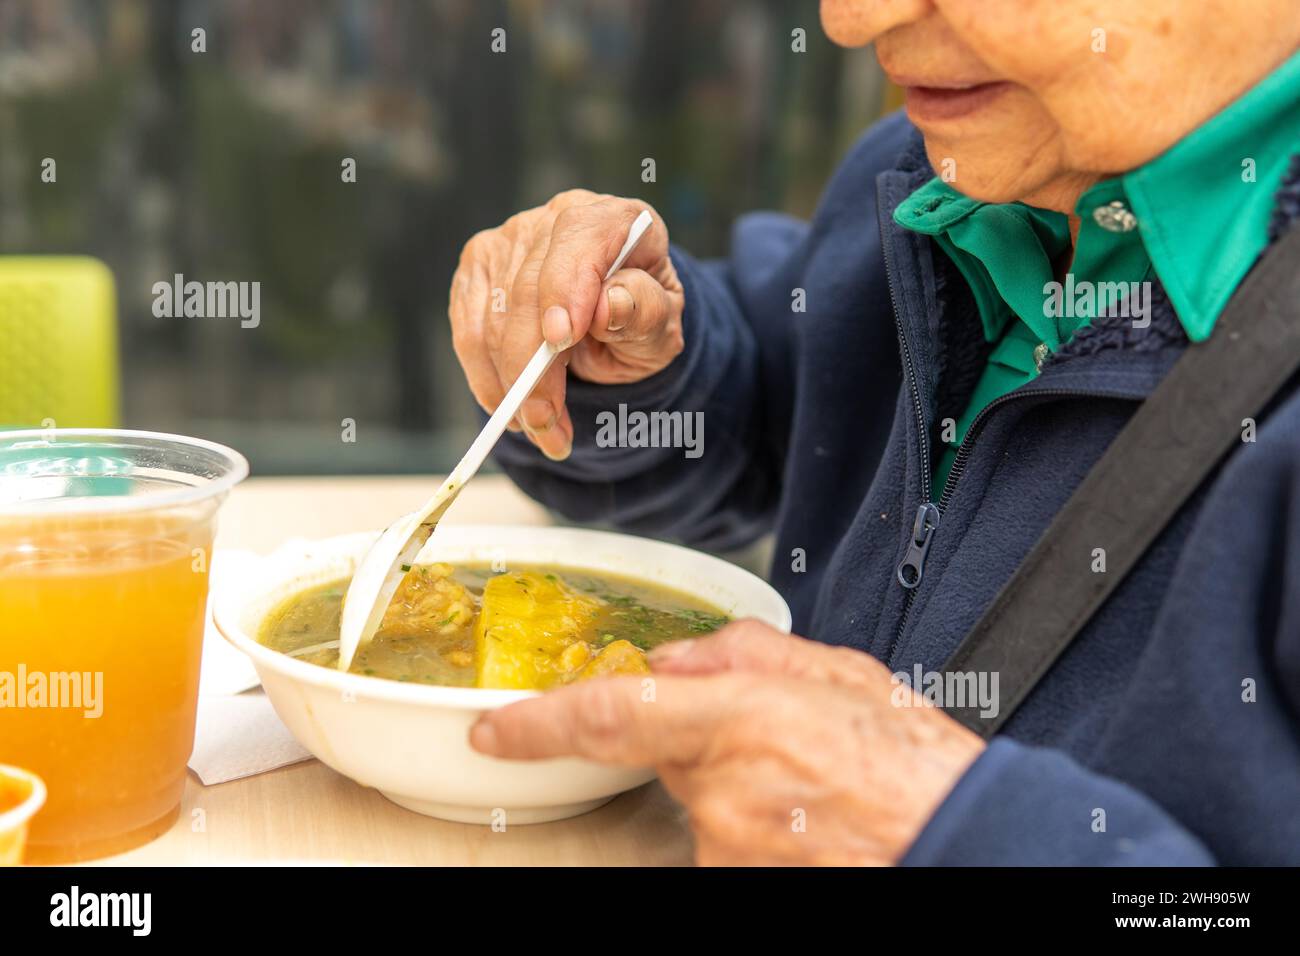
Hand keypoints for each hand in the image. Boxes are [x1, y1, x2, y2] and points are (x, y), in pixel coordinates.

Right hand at [448, 190, 684, 459]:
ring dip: (511, 388)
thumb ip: (645, 311)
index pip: (577, 241)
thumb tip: (610, 304)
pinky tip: (510, 410)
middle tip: (548, 424)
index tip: (561, 342)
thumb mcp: (662, 324)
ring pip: (491, 320)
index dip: (564, 290)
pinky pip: (468, 333)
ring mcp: (507, 242)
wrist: (616, 318)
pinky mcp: (477, 273)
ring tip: (542, 430)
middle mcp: (553, 220)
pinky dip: (487, 381)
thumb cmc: (642, 316)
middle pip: (526, 292)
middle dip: (533, 370)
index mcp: (611, 219)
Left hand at [469, 620, 985, 865]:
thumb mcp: (843, 674)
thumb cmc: (918, 769)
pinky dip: (751, 823)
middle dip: (700, 737)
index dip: (539, 722)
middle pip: (665, 753)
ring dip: (734, 784)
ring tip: (810, 785)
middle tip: (777, 739)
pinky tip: (805, 817)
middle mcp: (724, 792)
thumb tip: (679, 653)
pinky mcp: (738, 882)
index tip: (497, 727)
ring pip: (697, 801)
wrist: (969, 846)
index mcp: (744, 720)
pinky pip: (722, 840)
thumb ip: (746, 652)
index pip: (609, 715)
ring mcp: (728, 848)